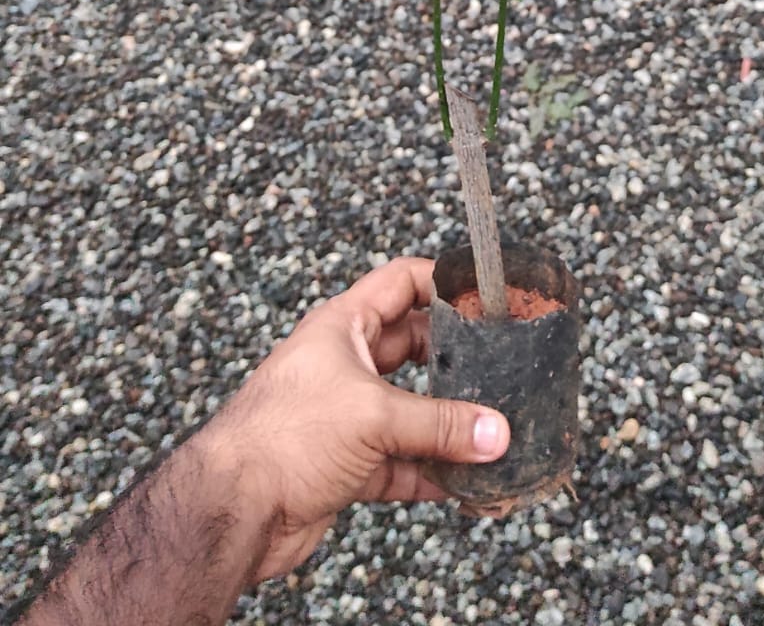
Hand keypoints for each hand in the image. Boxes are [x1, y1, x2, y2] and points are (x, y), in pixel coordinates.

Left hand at [205, 257, 509, 578]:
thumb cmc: (282, 437)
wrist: (231, 511)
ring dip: (447, 425)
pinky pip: (400, 462)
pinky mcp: (345, 464)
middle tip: (502, 367)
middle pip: (413, 348)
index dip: (442, 281)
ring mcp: (344, 416)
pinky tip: (461, 484)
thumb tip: (496, 431)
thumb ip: (438, 425)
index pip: (401, 283)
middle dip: (454, 360)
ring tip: (492, 432)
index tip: (487, 294)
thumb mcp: (372, 416)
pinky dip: (430, 473)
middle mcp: (345, 364)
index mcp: (343, 327)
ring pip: (409, 411)